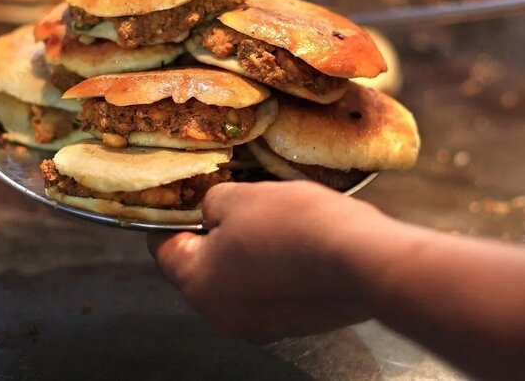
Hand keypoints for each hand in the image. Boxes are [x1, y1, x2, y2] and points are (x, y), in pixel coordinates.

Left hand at [147, 181, 382, 342]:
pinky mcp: (292, 326)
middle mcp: (222, 315)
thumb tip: (213, 213)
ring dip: (245, 254)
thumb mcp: (240, 197)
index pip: (162, 250)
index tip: (177, 202)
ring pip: (236, 282)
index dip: (169, 220)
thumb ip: (213, 204)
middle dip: (212, 237)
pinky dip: (273, 270)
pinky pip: (268, 293)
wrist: (362, 261)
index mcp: (198, 284)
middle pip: (201, 270)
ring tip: (270, 222)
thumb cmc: (295, 226)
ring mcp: (259, 326)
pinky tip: (294, 245)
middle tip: (232, 206)